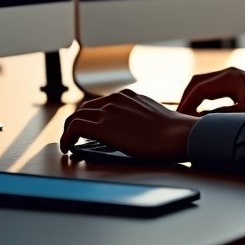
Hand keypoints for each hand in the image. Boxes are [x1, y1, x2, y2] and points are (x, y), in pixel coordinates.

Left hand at [59, 89, 196, 161]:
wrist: (177, 135)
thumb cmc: (172, 131)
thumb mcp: (153, 115)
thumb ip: (140, 116)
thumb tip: (138, 127)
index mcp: (128, 96)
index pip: (100, 103)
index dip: (91, 117)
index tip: (88, 129)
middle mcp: (115, 99)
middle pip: (84, 108)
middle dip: (77, 123)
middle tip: (75, 138)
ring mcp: (108, 111)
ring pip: (75, 116)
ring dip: (68, 131)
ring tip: (69, 144)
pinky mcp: (102, 126)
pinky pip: (74, 127)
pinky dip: (66, 137)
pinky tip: (68, 148)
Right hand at [176, 67, 244, 116]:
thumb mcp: (243, 114)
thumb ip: (219, 117)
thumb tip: (196, 121)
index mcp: (230, 78)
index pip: (199, 88)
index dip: (186, 103)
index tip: (177, 117)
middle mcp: (228, 73)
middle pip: (197, 82)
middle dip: (186, 98)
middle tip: (176, 116)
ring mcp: (231, 77)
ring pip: (203, 84)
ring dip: (193, 98)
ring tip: (184, 116)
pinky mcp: (234, 84)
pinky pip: (211, 89)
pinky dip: (202, 99)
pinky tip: (198, 113)